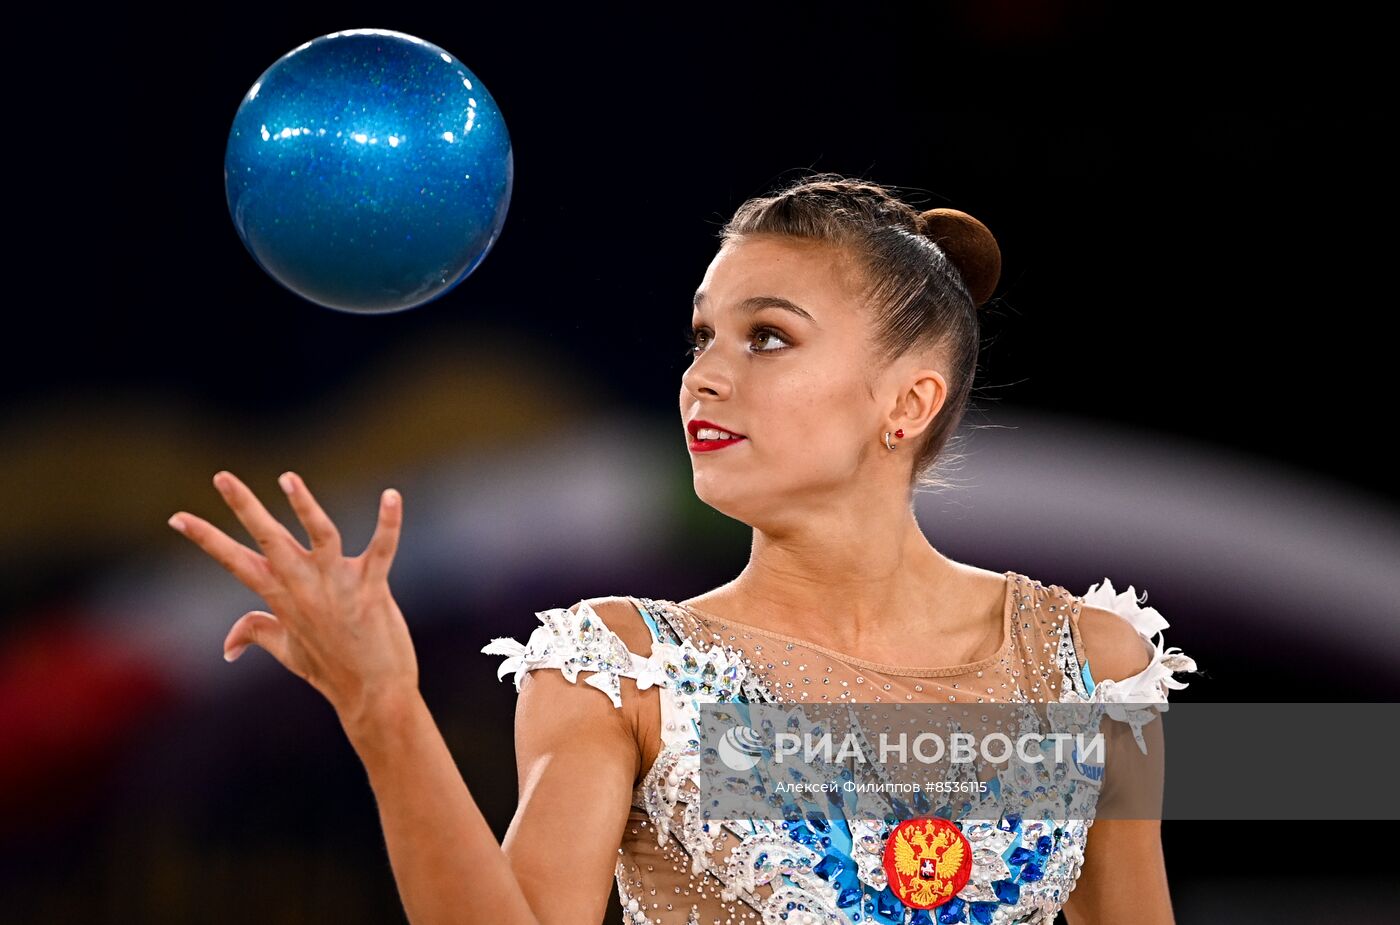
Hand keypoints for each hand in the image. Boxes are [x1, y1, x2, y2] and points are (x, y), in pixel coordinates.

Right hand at [168, 470, 418, 726]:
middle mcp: (305, 587)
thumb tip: (226, 646)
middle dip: (245, 507)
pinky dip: (388, 523)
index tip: (177, 517)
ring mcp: (339, 586)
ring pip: (320, 535)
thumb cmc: (332, 670)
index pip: (235, 562)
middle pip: (269, 539)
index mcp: (281, 598)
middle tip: (222, 476)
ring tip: (289, 479)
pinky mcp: (372, 588)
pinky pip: (382, 548)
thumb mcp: (287, 651)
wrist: (373, 696)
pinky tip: (391, 496)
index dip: (206, 539)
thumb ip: (256, 633)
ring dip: (305, 507)